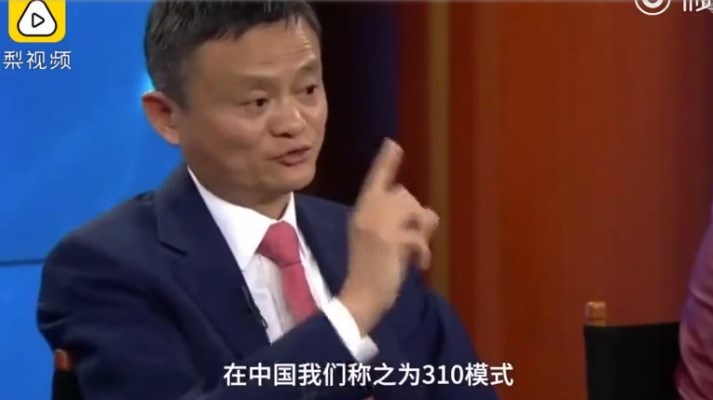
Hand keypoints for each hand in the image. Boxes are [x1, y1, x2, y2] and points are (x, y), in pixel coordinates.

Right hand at [339, 139, 438, 335]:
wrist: (360, 297)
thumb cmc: (368, 271)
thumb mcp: (374, 240)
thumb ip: (391, 222)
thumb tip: (424, 214)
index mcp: (361, 212)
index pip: (375, 180)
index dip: (386, 162)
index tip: (394, 144)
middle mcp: (368, 212)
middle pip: (405, 197)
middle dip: (416, 217)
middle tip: (415, 241)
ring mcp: (379, 225)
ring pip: (416, 212)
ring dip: (422, 233)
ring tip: (415, 253)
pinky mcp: (391, 240)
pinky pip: (420, 237)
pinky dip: (423, 253)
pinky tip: (418, 266)